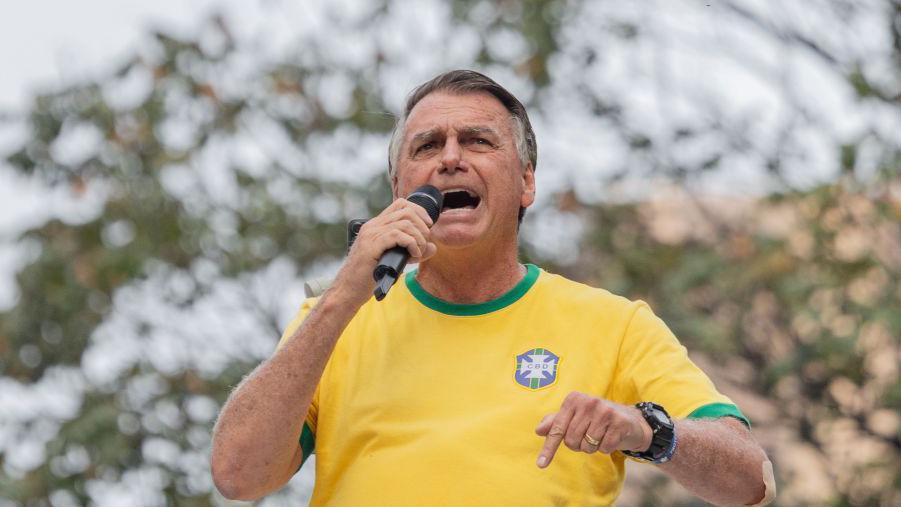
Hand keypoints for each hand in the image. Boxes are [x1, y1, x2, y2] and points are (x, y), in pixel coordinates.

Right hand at [330, 198, 437, 305]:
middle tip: (424, 243)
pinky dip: (411, 244)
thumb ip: (413, 251)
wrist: (348, 290)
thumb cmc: (369, 276)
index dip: (419, 211)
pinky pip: (398, 235)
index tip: (428, 225)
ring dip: (419, 237)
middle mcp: (372, 226)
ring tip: (418, 252)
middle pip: (407, 211)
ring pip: (405, 223)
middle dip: (423, 226)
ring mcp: (371, 235)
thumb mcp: (395, 260)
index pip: (401, 204)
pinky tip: (413, 256)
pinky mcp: (371, 246)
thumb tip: (433, 247)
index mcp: (376, 225)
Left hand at [534, 392, 651, 467]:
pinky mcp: (619, 422)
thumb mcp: (575, 417)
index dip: (549, 448)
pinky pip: (603, 448)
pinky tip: (611, 437)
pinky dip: (606, 448)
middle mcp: (588, 402)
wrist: (629, 419)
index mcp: (573, 399)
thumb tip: (538, 430)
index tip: (541, 464)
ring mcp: (604, 411)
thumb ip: (556, 422)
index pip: (557, 428)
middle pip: (571, 440)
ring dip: (592, 447)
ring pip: (587, 446)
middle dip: (578, 445)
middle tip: (588, 436)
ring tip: (600, 435)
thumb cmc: (596, 419)